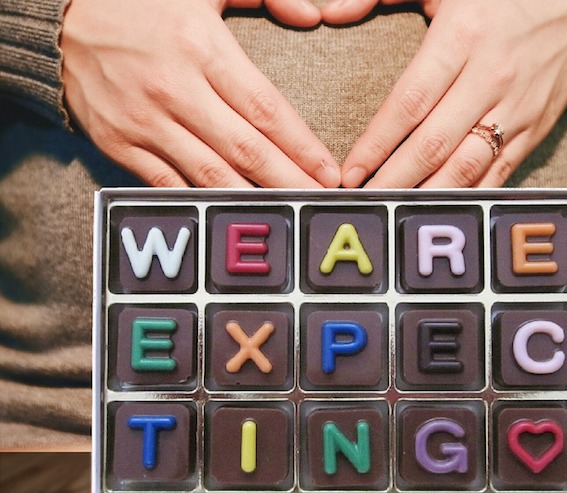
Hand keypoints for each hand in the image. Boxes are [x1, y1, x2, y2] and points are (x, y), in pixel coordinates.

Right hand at [61, 0, 340, 187]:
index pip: (266, 108)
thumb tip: (311, 16)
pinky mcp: (122, 145)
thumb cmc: (139, 2)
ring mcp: (147, 122)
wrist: (57, 17)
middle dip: (288, 181)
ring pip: (212, 174)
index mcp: (202, 47)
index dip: (302, 145)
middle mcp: (176, 89)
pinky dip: (202, 202)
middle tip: (317, 203)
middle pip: (246, 149)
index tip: (329, 172)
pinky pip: (170, 185)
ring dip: (253, 200)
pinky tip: (231, 214)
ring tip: (283, 216)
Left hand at [323, 0, 566, 188]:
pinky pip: (498, 174)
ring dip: (427, 196)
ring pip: (465, 167)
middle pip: (432, 144)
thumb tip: (330, 11)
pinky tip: (442, 211)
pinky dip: (468, 196)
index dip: (376, 142)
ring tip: (397, 215)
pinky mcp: (534, 130)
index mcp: (462, 36)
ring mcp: (515, 109)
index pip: (409, 102)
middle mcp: (489, 77)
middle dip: (393, 180)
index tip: (351, 171)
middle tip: (364, 204)